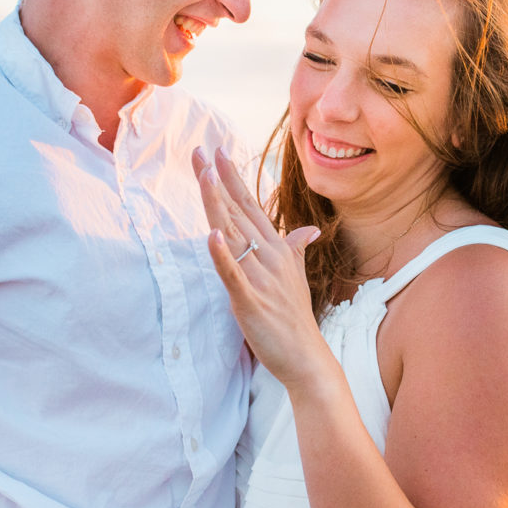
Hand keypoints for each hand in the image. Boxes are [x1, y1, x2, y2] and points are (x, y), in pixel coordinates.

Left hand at [191, 146, 332, 394]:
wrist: (307, 357)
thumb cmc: (296, 319)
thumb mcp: (296, 277)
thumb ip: (296, 249)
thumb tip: (308, 231)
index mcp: (277, 249)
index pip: (251, 205)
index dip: (232, 178)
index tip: (217, 152)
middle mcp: (269, 257)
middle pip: (238, 211)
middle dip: (217, 180)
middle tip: (199, 150)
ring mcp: (260, 278)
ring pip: (234, 234)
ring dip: (218, 204)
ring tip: (204, 176)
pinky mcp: (250, 301)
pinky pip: (233, 274)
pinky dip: (222, 254)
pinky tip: (211, 234)